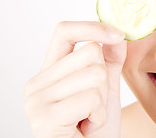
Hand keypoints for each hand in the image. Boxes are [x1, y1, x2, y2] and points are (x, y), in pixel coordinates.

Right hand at [24, 21, 126, 137]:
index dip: (92, 27)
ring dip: (102, 101)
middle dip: (104, 80)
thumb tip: (118, 35)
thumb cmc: (95, 128)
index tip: (117, 33)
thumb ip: (110, 61)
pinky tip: (86, 128)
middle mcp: (37, 83)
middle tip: (94, 104)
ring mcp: (37, 100)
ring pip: (95, 75)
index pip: (64, 32)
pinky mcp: (44, 118)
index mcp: (50, 72)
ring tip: (89, 118)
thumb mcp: (105, 88)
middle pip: (90, 52)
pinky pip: (91, 98)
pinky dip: (99, 115)